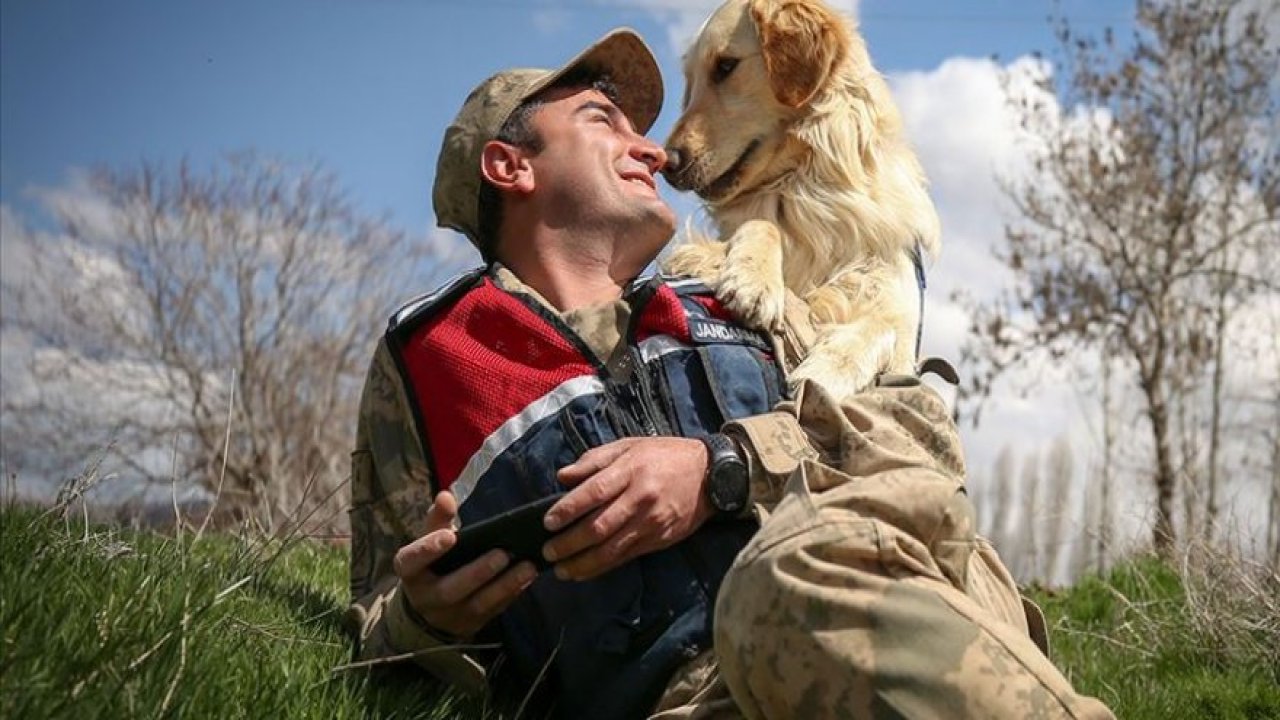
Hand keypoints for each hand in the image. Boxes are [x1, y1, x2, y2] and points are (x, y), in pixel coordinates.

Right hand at [393, 490, 538, 638]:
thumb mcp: (429, 540)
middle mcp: (426, 598)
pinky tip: (527, 579)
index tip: (449, 536)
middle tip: (503, 554)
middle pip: (450, 590)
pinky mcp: (471, 625)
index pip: (411, 562)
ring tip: (527, 567)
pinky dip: (511, 595)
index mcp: (410, 572)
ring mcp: (449, 616)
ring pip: (477, 605)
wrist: (430, 606)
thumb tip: (445, 496)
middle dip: (477, 573)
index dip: (428, 550)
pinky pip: (492, 612)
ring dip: (504, 586)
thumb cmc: (433, 563)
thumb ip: (438, 518)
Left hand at [542, 437, 714, 580]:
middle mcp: (641, 498)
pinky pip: (626, 556)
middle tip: (548, 551)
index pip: (594, 492)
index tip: (548, 522)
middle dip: (570, 543)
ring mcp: (651, 522)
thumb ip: (594, 460)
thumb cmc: (665, 456)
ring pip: (611, 548)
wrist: (711, 475)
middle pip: (599, 526)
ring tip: (560, 569)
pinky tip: (584, 571)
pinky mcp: (659, 539)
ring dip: (582, 562)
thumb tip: (563, 477)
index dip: (569, 509)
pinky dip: (602, 567)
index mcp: (631, 469)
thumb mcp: (630, 446)